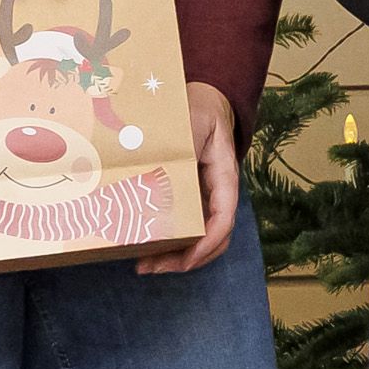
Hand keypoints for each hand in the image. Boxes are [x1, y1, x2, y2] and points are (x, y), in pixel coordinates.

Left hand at [134, 81, 242, 274]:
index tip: (185, 258)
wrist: (205, 101)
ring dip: (175, 257)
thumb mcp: (193, 121)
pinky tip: (143, 245)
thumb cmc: (200, 109)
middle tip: (150, 267)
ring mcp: (203, 198)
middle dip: (185, 259)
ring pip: (198, 238)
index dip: (207, 243)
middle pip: (212, 239)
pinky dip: (167, 241)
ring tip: (143, 265)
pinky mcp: (188, 198)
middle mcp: (216, 194)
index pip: (223, 218)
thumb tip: (159, 169)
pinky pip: (183, 226)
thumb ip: (183, 144)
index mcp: (224, 177)